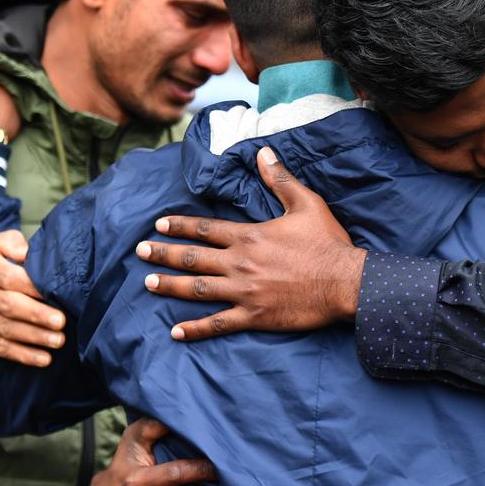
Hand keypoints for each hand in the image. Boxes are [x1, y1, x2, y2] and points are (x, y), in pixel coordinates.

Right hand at [0, 231, 65, 365]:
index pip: (9, 277)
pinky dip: (23, 355)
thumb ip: (11, 242)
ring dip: (35, 337)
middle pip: (10, 305)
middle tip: (61, 321)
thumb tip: (30, 251)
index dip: (32, 285)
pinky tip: (43, 359)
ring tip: (58, 340)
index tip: (55, 290)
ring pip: (8, 329)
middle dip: (37, 314)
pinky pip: (1, 348)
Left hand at [137, 147, 365, 340]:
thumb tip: (263, 153)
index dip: (179, 226)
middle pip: (193, 258)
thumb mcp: (306, 204)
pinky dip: (195, 329)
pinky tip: (176, 332)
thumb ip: (280, 180)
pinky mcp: (254, 317)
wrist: (345, 282)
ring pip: (197, 289)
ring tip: (148, 283)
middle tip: (139, 252)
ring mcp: (244, 293)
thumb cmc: (327, 243)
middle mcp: (240, 264)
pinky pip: (218, 324)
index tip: (158, 225)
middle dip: (163, 254)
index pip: (205, 229)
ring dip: (169, 286)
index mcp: (250, 236)